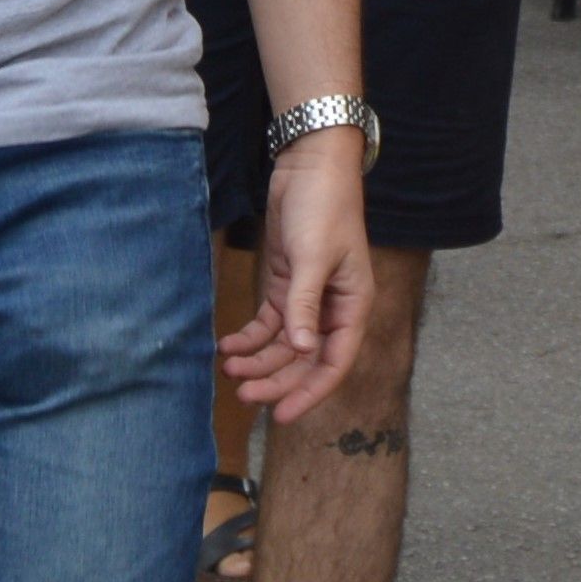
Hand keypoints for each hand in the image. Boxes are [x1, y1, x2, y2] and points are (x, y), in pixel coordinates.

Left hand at [220, 134, 371, 418]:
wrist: (310, 165)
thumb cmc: (324, 207)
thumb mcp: (313, 257)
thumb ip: (304, 305)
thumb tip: (303, 352)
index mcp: (352, 307)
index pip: (333, 363)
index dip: (309, 393)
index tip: (280, 416)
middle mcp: (332, 310)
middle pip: (304, 361)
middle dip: (274, 380)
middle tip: (241, 393)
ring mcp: (307, 299)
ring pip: (283, 346)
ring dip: (257, 360)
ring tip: (228, 369)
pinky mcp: (284, 285)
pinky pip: (268, 324)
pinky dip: (249, 338)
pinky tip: (227, 345)